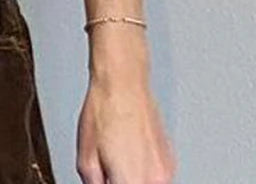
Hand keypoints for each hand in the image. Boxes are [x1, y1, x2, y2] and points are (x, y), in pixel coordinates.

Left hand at [77, 30, 176, 182]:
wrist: (123, 83)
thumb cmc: (104, 110)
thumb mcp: (85, 155)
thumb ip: (92, 183)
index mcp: (132, 181)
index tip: (105, 180)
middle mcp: (155, 179)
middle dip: (121, 182)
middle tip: (107, 171)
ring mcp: (166, 170)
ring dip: (132, 179)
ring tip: (115, 159)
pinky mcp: (170, 160)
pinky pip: (154, 175)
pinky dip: (142, 171)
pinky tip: (127, 152)